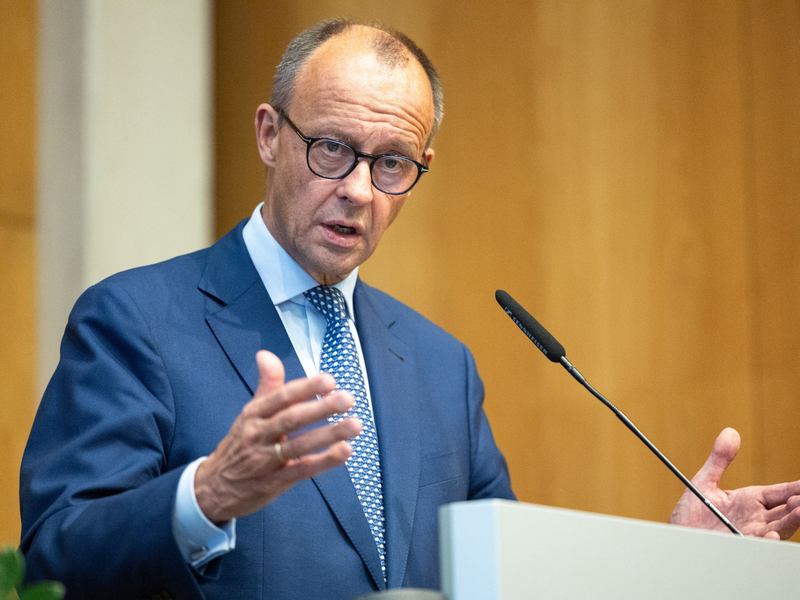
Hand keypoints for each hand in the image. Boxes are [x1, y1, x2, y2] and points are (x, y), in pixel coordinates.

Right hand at [195, 350, 361, 522]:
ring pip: (299, 445)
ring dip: (329, 434)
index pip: (281, 397)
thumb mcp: (250, 413)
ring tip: (355, 425)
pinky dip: (324, 461)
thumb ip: (266, 385)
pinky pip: (301, 470)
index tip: (329, 380)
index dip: (305, 388)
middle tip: (347, 399)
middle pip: (292, 419)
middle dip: (321, 408)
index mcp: (254, 414)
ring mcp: (266, 460)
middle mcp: (258, 434)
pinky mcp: (274, 483)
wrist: (213, 487)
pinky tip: (344, 451)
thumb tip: (265, 354)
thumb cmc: (240, 444)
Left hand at [669, 427, 799, 538]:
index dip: (796, 489)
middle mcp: (755, 518)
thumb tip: (730, 432)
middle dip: (797, 505)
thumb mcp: (704, 482)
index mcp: (750, 500)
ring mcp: (749, 533)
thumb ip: (719, 459)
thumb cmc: (691, 513)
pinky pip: (757, 544)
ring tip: (799, 511)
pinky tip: (773, 534)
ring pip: (777, 528)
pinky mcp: (739, 544)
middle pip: (785, 511)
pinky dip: (767, 540)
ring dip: (790, 521)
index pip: (780, 493)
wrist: (676, 535)